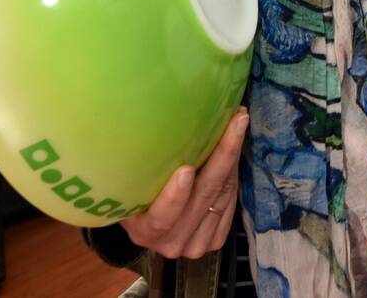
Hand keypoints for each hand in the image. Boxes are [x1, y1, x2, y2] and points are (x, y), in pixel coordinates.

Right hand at [122, 107, 247, 259]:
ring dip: (233, 158)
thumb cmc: (133, 191)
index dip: (175, 197)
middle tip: (234, 123)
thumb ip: (139, 169)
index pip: (161, 219)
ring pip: (222, 197)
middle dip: (221, 158)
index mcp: (144, 231)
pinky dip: (234, 172)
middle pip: (202, 199)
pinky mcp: (216, 239)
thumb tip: (153, 126)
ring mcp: (197, 244)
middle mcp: (172, 242)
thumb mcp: (128, 184)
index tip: (186, 169)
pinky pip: (230, 202)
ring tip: (238, 123)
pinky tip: (236, 145)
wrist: (149, 221)